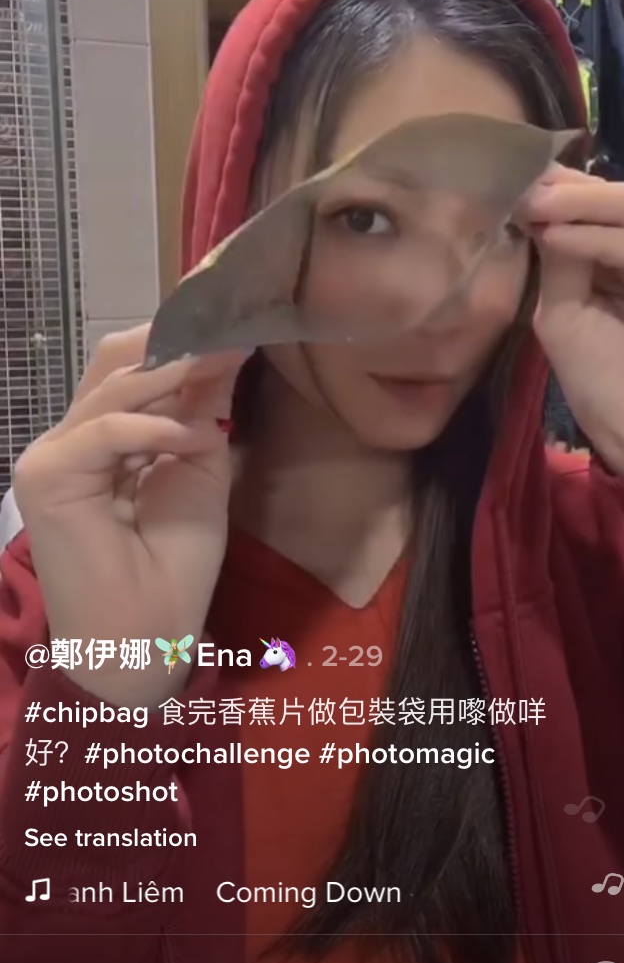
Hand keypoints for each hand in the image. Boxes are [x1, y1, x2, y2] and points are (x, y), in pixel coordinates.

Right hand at [13, 326, 247, 705]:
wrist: (147, 638)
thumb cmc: (175, 566)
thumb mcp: (201, 468)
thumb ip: (203, 411)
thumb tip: (228, 349)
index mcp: (105, 437)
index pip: (132, 368)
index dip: (180, 341)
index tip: (237, 323)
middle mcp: (73, 438)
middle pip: (114, 362)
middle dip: (175, 343)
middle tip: (230, 331)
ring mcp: (53, 454)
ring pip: (111, 388)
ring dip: (174, 375)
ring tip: (225, 363)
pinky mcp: (47, 476)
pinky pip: (105, 430)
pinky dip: (155, 428)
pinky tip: (195, 437)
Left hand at [517, 169, 623, 474]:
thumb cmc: (601, 378)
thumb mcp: (562, 312)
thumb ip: (559, 261)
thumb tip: (538, 206)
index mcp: (616, 254)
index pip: (590, 207)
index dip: (555, 191)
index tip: (513, 182)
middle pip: (611, 198)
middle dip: (564, 190)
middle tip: (523, 185)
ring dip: (578, 204)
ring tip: (535, 203)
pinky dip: (598, 239)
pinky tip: (559, 236)